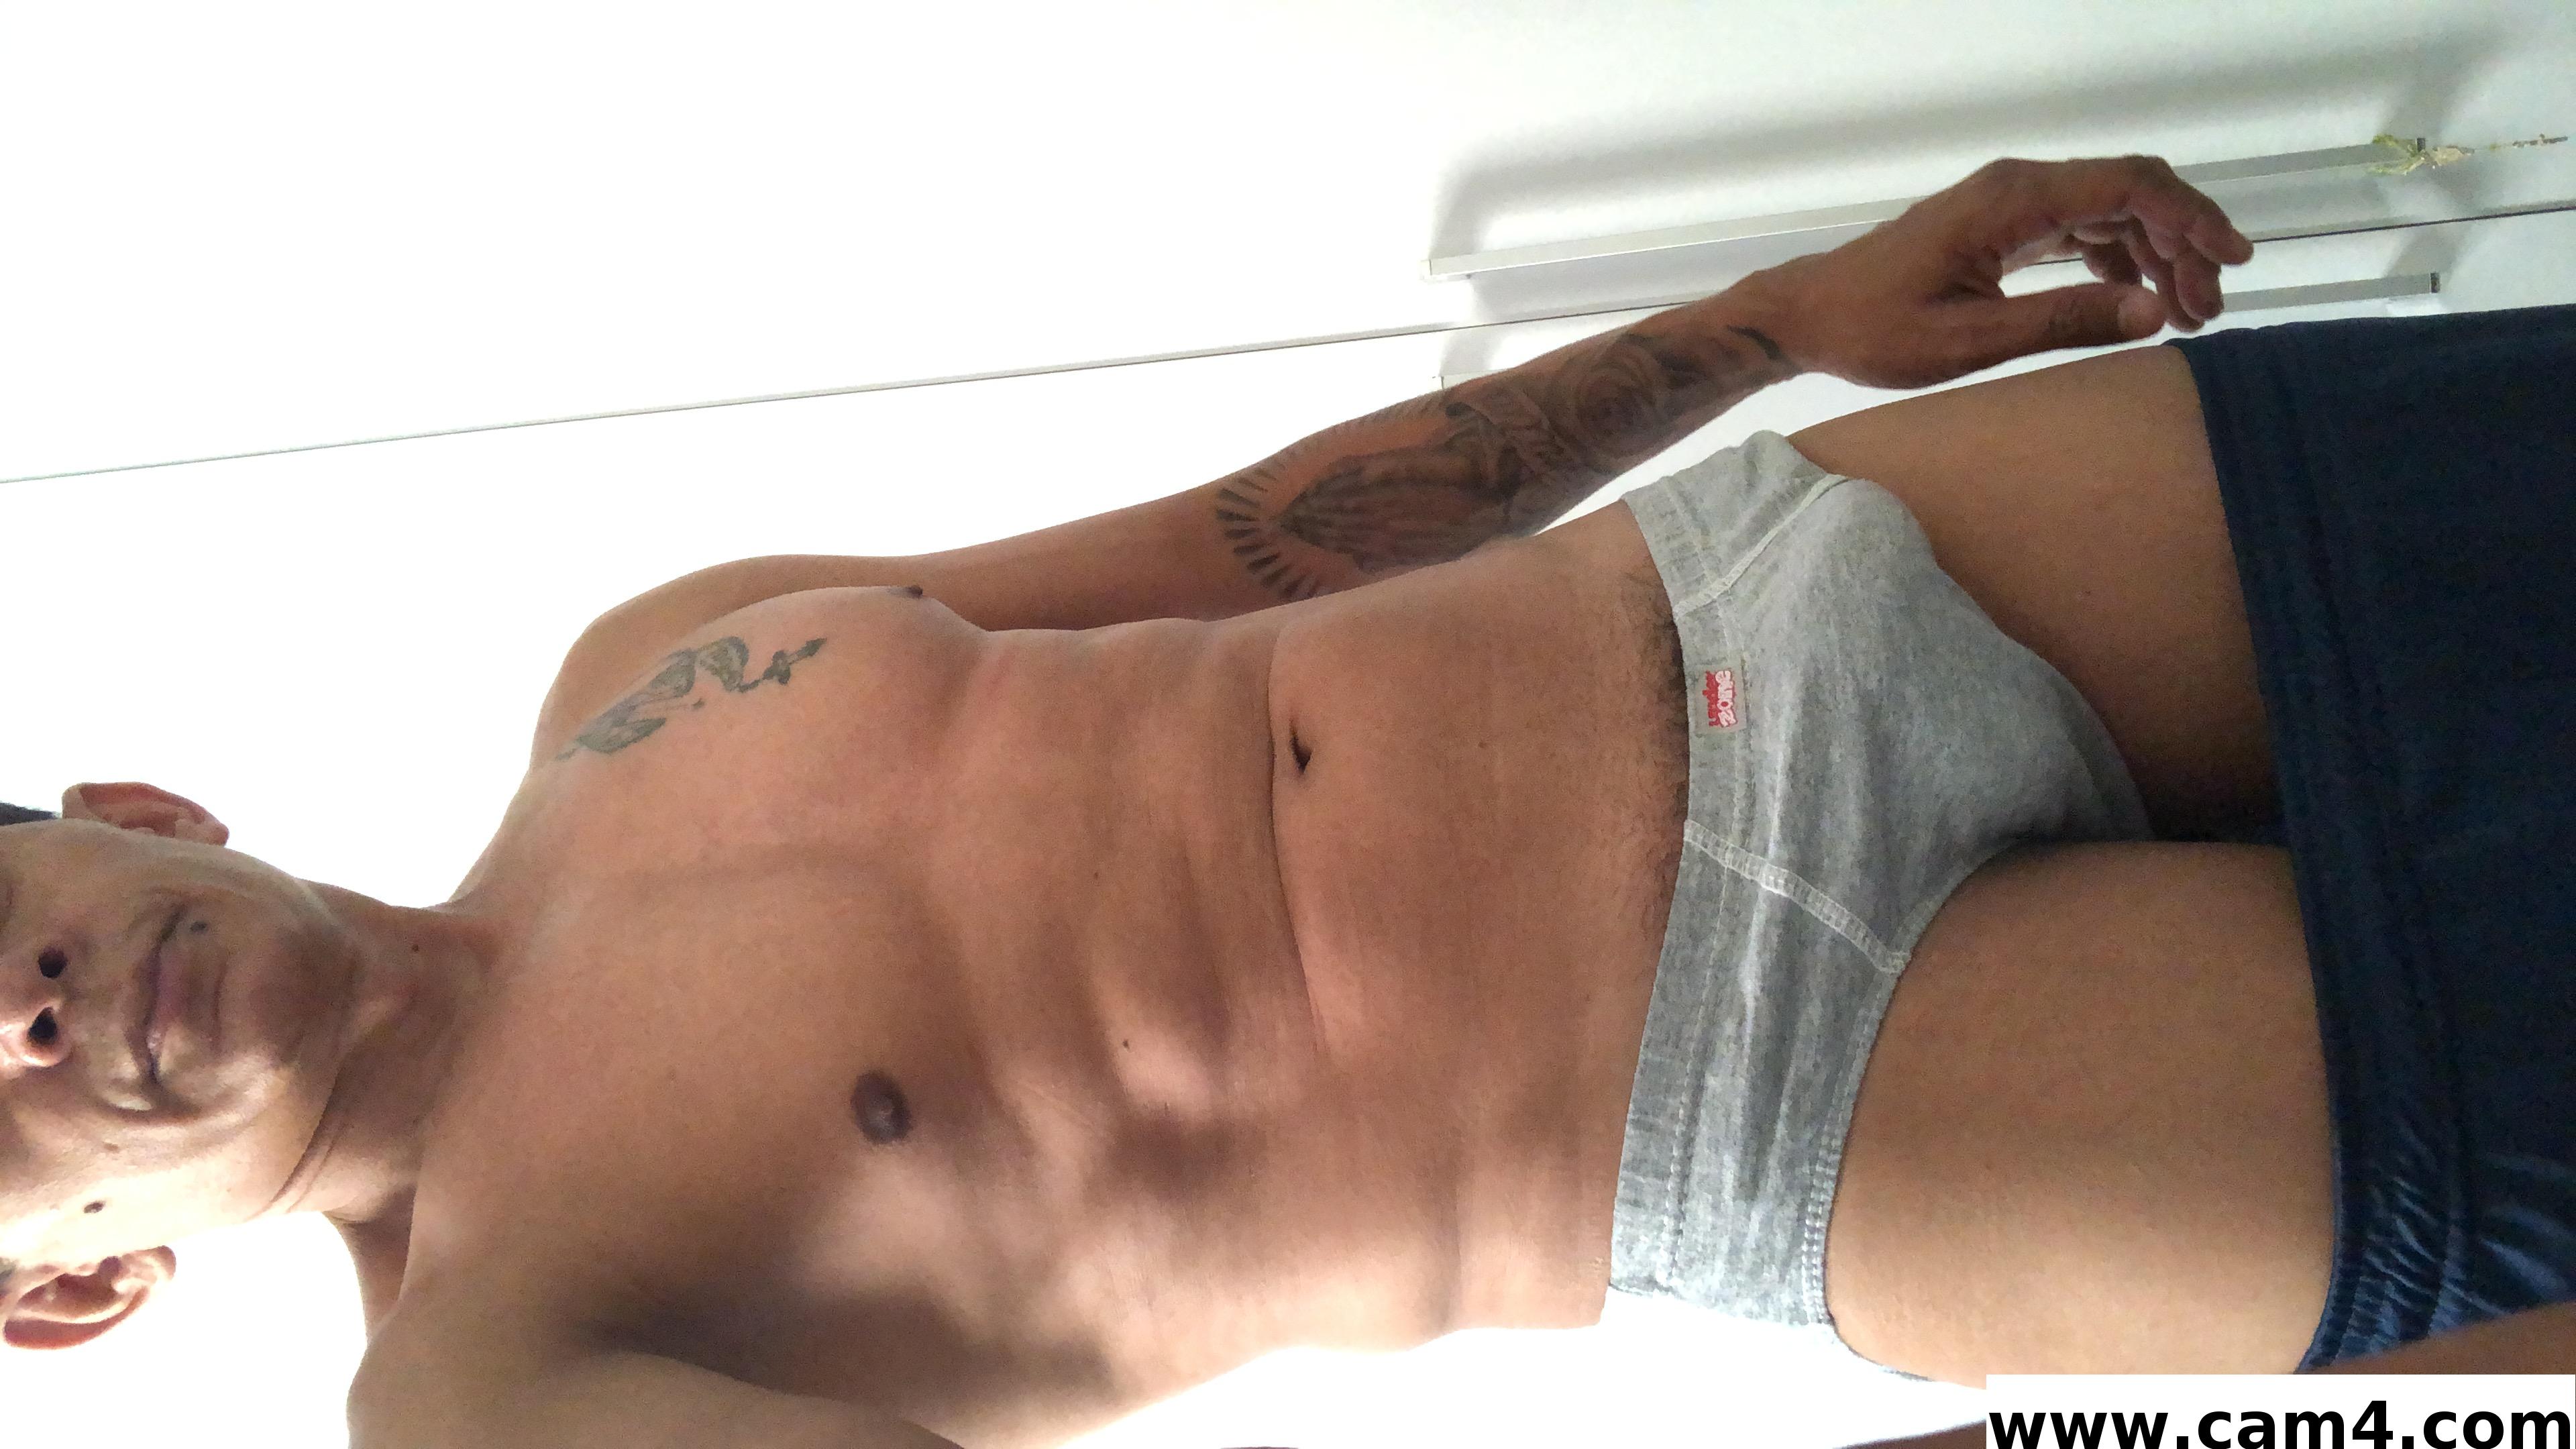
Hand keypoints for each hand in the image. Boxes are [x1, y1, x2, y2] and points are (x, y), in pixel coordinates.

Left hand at [1745, 155, 2255, 388]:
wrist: (1809, 316)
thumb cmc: (1875, 330)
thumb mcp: (1971, 341)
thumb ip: (2063, 323)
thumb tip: (2154, 315)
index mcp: (2012, 202)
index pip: (2129, 186)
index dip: (2191, 218)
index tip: (2232, 260)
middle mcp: (2016, 189)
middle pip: (2129, 193)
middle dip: (2182, 245)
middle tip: (2209, 310)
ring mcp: (2008, 205)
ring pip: (2108, 213)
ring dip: (2155, 257)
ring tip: (2184, 315)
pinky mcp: (1999, 227)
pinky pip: (2078, 230)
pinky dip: (2117, 261)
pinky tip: (2134, 304)